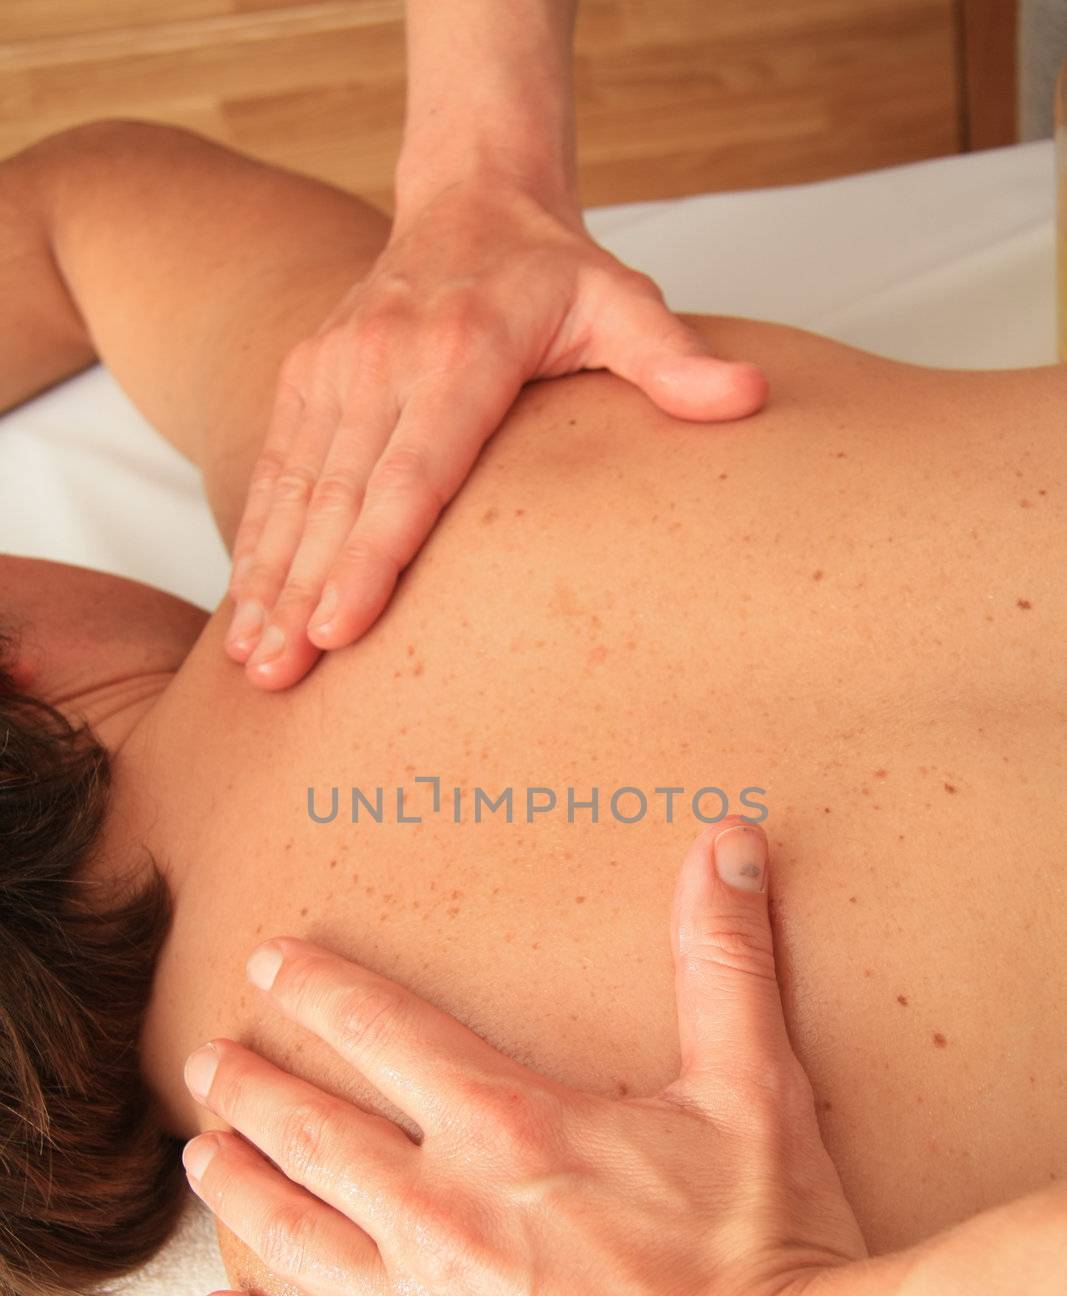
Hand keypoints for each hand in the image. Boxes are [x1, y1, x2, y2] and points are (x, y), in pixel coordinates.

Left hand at [180, 820, 879, 1295]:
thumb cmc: (768, 1252)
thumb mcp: (754, 1087)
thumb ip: (724, 960)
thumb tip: (726, 842)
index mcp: (503, 1124)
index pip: (378, 1027)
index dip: (316, 986)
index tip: (269, 964)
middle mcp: (438, 1213)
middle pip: (311, 1130)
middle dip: (251, 1087)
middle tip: (209, 1061)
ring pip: (293, 1238)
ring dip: (239, 1187)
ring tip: (202, 1156)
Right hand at [224, 183, 767, 688]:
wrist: (471, 196)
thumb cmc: (555, 272)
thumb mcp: (623, 303)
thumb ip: (672, 358)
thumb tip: (745, 400)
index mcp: (461, 353)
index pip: (410, 475)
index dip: (371, 557)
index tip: (339, 629)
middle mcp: (382, 359)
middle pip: (339, 498)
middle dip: (302, 593)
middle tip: (279, 675)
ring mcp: (334, 366)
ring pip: (295, 489)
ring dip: (266, 578)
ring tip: (249, 659)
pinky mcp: (305, 374)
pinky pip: (275, 468)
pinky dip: (258, 538)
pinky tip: (245, 604)